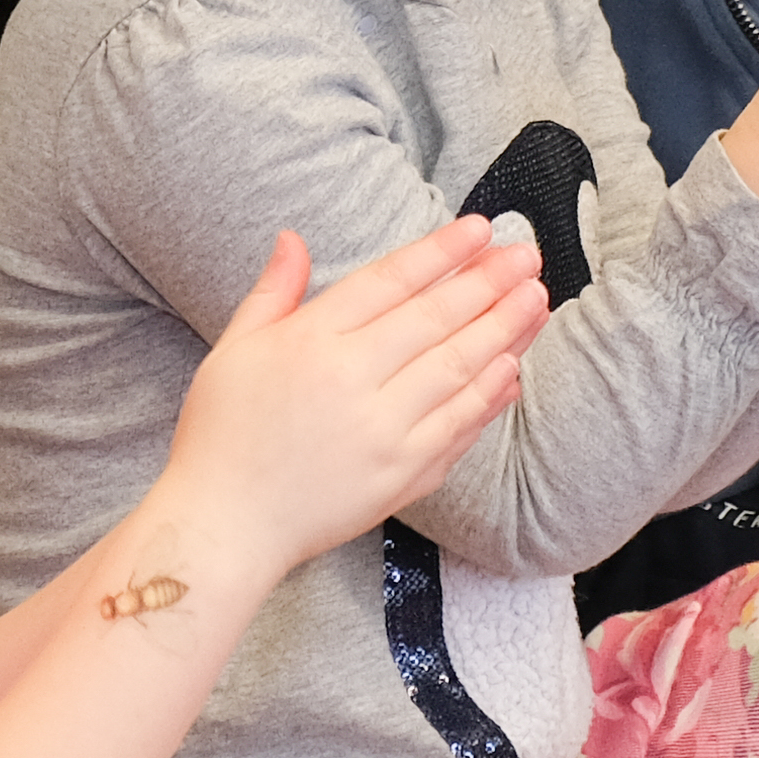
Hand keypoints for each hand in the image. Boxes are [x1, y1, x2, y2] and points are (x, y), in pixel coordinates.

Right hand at [159, 215, 550, 574]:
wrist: (225, 527)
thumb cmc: (221, 437)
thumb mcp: (232, 350)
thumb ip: (272, 292)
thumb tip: (293, 238)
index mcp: (310, 342)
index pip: (390, 281)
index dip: (440, 252)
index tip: (480, 230)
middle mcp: (352, 381)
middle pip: (436, 319)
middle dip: (489, 283)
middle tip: (528, 256)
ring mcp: (384, 432)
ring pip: (458, 369)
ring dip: (504, 331)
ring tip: (536, 300)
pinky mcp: (402, 476)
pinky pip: (458, 426)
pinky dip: (489, 396)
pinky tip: (512, 368)